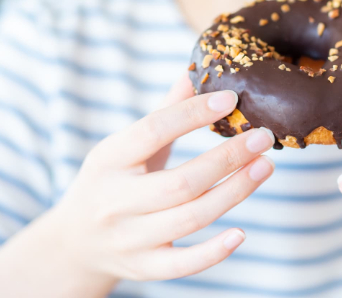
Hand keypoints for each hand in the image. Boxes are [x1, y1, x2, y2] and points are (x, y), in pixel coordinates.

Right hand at [48, 74, 275, 282]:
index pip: (153, 131)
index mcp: (108, 159)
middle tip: (263, 137)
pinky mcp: (144, 267)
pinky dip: (213, 252)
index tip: (231, 99)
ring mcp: (129, 238)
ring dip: (234, 193)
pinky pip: (183, 265)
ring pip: (190, 218)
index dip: (193, 113)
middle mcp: (115, 201)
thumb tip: (195, 74)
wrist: (75, 243)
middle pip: (181, 182)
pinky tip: (241, 233)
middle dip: (228, 158)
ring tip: (266, 167)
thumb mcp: (125, 145)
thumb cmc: (112, 181)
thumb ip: (163, 113)